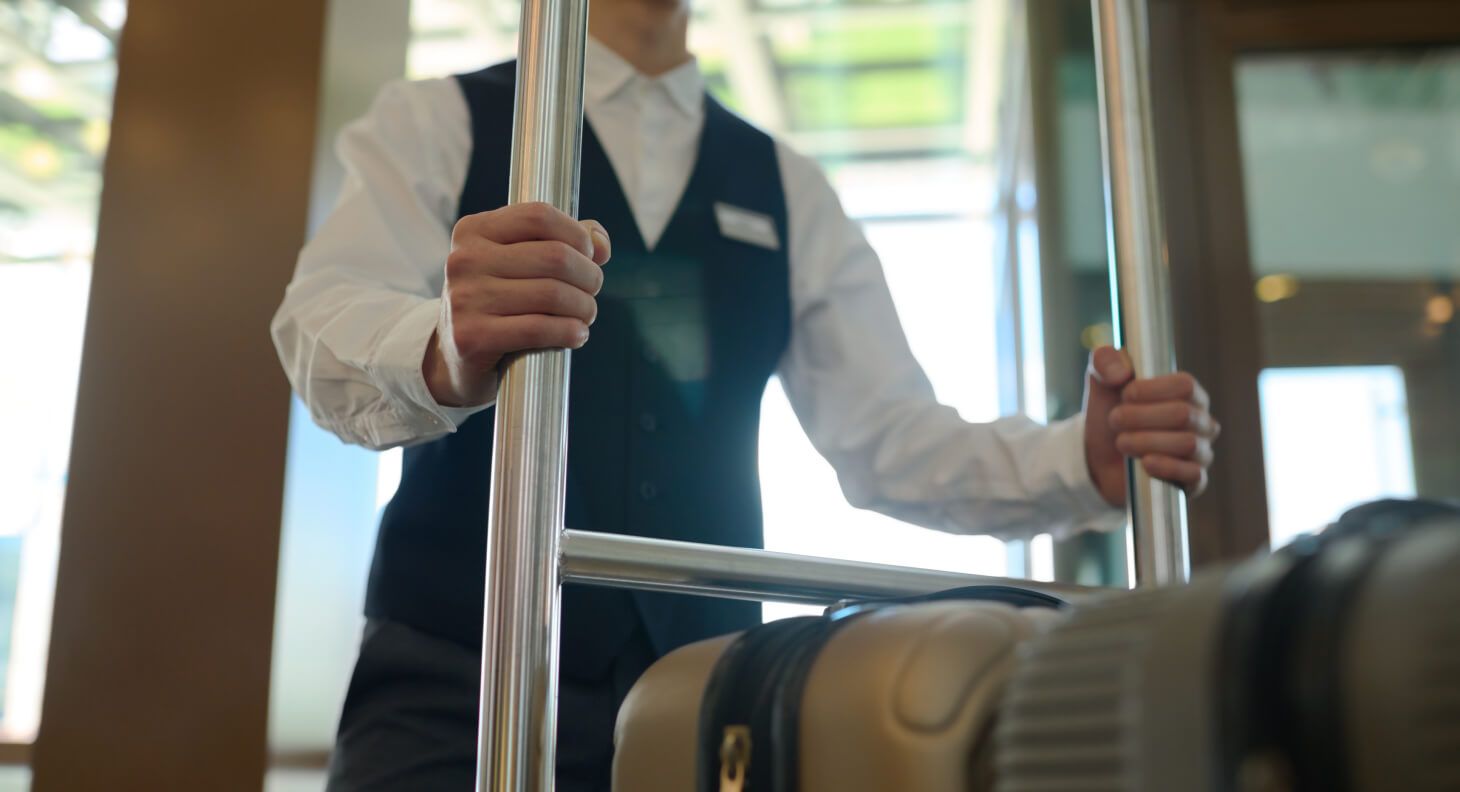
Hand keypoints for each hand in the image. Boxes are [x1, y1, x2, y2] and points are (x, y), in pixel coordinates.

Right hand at [423, 202, 611, 406]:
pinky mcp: (471, 337)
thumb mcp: (520, 264)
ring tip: (586, 315)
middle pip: (555, 257)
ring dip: (584, 307)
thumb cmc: (499, 303)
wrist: (455, 356)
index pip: (540, 216)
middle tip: (592, 291)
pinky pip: (539, 329)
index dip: (577, 236)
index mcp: (474, 231)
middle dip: (588, 276)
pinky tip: (577, 335)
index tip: (589, 257)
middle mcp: (464, 260)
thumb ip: (563, 243)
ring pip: (552, 294)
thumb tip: (601, 243)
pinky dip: (569, 332)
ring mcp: (465, 299)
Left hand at [1083, 345, 1219, 507]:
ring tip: (1121, 442)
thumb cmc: (1110, 413)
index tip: (1125, 394)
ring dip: (1145, 442)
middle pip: (1183, 414)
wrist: (1098, 457)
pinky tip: (1145, 463)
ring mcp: (1200, 452)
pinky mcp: (1192, 481)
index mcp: (1187, 393)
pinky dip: (1166, 467)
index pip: (1185, 385)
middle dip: (1141, 417)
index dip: (1152, 389)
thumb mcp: (1101, 381)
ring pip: (1187, 444)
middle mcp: (1201, 421)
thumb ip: (1105, 361)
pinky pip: (1194, 475)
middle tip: (1115, 420)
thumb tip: (1120, 372)